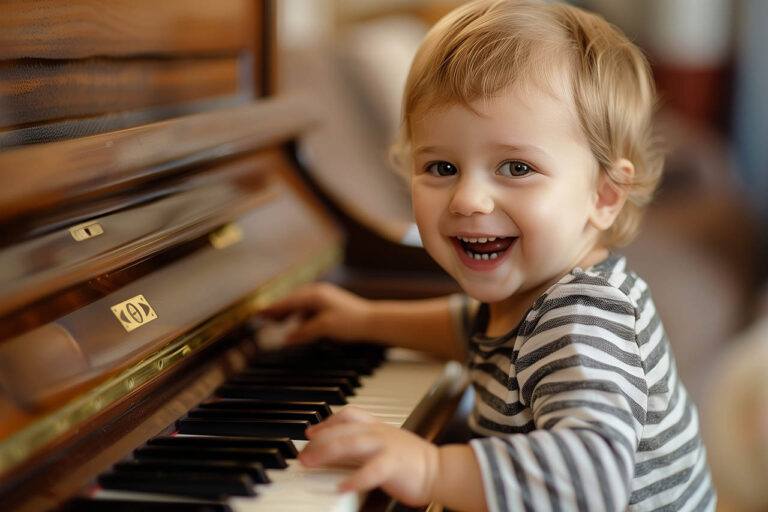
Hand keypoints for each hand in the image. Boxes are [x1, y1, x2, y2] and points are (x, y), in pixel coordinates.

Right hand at [262, 283, 371, 344]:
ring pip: (299, 305)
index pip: (287, 301)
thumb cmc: (352, 322)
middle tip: (262, 317)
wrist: (374, 322)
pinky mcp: (328, 306)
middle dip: (277, 310)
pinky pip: (308, 309)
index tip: (257, 313)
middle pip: (291, 301)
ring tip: (276, 321)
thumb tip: (286, 338)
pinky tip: (297, 325)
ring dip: (288, 313)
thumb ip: (303, 332)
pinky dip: (299, 316)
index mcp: (314, 295)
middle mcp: (317, 293)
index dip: (271, 308)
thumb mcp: (324, 328)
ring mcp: (323, 298)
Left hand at [298, 406, 439, 506]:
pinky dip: (354, 478)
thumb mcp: (385, 444)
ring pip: (351, 443)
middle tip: (302, 452)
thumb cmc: (411, 462)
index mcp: (378, 427)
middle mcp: (379, 433)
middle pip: (342, 430)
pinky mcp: (393, 465)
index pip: (348, 415)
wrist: (440, 470)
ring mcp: (386, 447)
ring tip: (310, 462)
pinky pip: (370, 471)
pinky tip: (341, 487)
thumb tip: (336, 448)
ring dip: (327, 452)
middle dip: (318, 440)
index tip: (310, 431)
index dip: (326, 422)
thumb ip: (364, 442)